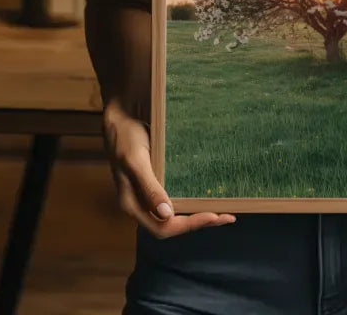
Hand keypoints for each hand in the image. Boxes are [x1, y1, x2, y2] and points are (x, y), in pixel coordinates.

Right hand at [102, 98, 235, 238]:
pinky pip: (173, 200)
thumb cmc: (126, 137)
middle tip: (228, 217)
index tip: (213, 216)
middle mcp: (140, 205)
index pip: (163, 228)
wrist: (119, 118)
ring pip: (173, 215)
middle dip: (199, 223)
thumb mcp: (136, 161)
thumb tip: (167, 214)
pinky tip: (204, 197)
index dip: (189, 224)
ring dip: (197, 215)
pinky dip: (190, 202)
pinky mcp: (153, 184)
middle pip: (171, 226)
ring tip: (222, 211)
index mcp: (132, 204)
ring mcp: (146, 195)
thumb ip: (150, 188)